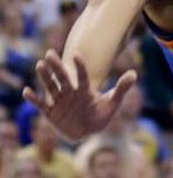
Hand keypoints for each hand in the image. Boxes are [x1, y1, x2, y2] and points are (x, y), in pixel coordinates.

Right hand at [22, 50, 136, 140]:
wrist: (87, 131)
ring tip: (40, 64)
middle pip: (63, 78)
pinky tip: (26, 91)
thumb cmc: (101, 115)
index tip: (77, 54)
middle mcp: (70, 92)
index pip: (82, 76)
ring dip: (45, 77)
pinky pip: (41, 104)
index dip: (80, 66)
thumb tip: (134, 73)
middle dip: (57, 66)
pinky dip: (34, 98)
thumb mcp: (112, 103)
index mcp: (85, 89)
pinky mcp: (50, 112)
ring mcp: (60, 101)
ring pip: (51, 87)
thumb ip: (122, 88)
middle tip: (49, 53)